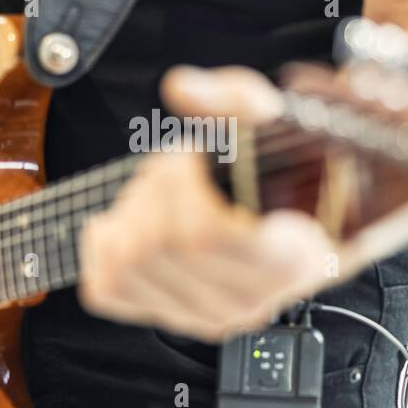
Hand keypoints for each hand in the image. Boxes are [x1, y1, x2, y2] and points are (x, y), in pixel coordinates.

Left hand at [78, 66, 338, 341]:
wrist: (307, 220)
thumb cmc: (295, 176)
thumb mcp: (279, 126)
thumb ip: (235, 99)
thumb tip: (181, 88)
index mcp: (289, 257)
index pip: (204, 235)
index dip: (181, 186)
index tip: (194, 155)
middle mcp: (249, 299)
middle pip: (159, 244)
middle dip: (155, 186)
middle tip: (178, 163)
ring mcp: (210, 316)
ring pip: (128, 264)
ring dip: (133, 210)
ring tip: (161, 190)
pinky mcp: (176, 319)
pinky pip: (107, 291)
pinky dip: (101, 249)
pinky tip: (125, 221)